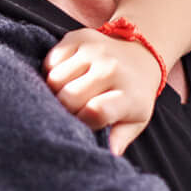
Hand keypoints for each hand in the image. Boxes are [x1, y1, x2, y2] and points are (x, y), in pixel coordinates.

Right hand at [44, 27, 160, 155]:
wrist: (140, 54)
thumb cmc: (134, 95)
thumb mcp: (136, 120)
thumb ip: (121, 138)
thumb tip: (108, 154)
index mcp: (128, 93)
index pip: (96, 111)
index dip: (83, 123)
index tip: (85, 124)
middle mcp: (111, 68)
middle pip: (69, 97)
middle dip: (66, 110)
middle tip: (73, 111)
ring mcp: (94, 49)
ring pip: (55, 79)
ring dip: (56, 91)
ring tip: (68, 95)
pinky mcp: (78, 36)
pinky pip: (50, 60)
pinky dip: (52, 72)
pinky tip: (66, 77)